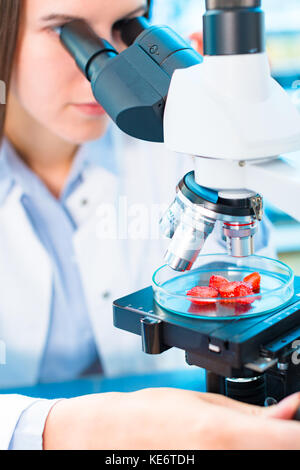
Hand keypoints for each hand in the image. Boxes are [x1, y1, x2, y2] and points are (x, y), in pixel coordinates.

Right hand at [43, 388, 299, 449]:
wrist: (107, 439)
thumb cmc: (147, 415)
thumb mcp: (201, 402)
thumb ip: (252, 413)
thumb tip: (290, 410)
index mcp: (225, 434)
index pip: (291, 439)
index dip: (298, 430)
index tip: (294, 423)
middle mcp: (225, 461)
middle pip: (279, 452)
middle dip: (279, 439)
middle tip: (268, 430)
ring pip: (259, 459)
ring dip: (260, 448)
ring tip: (239, 437)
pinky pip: (238, 464)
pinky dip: (242, 456)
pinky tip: (221, 448)